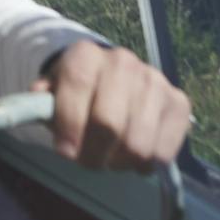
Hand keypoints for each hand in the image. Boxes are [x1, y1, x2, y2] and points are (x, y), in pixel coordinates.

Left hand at [46, 37, 194, 169]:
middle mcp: (123, 61)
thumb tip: (39, 102)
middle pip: (109, 123)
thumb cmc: (76, 96)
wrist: (110, 83)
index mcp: (86, 55)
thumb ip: (42, 103)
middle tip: (88, 161)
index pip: (78, 84)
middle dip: (94, 154)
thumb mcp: (52, 95)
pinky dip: (146, 164)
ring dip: (120, 162)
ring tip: (111, 158)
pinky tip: (135, 158)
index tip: (65, 151)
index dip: (70, 123)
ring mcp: (155, 81)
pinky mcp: (179, 103)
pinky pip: (163, 151)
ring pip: (137, 143)